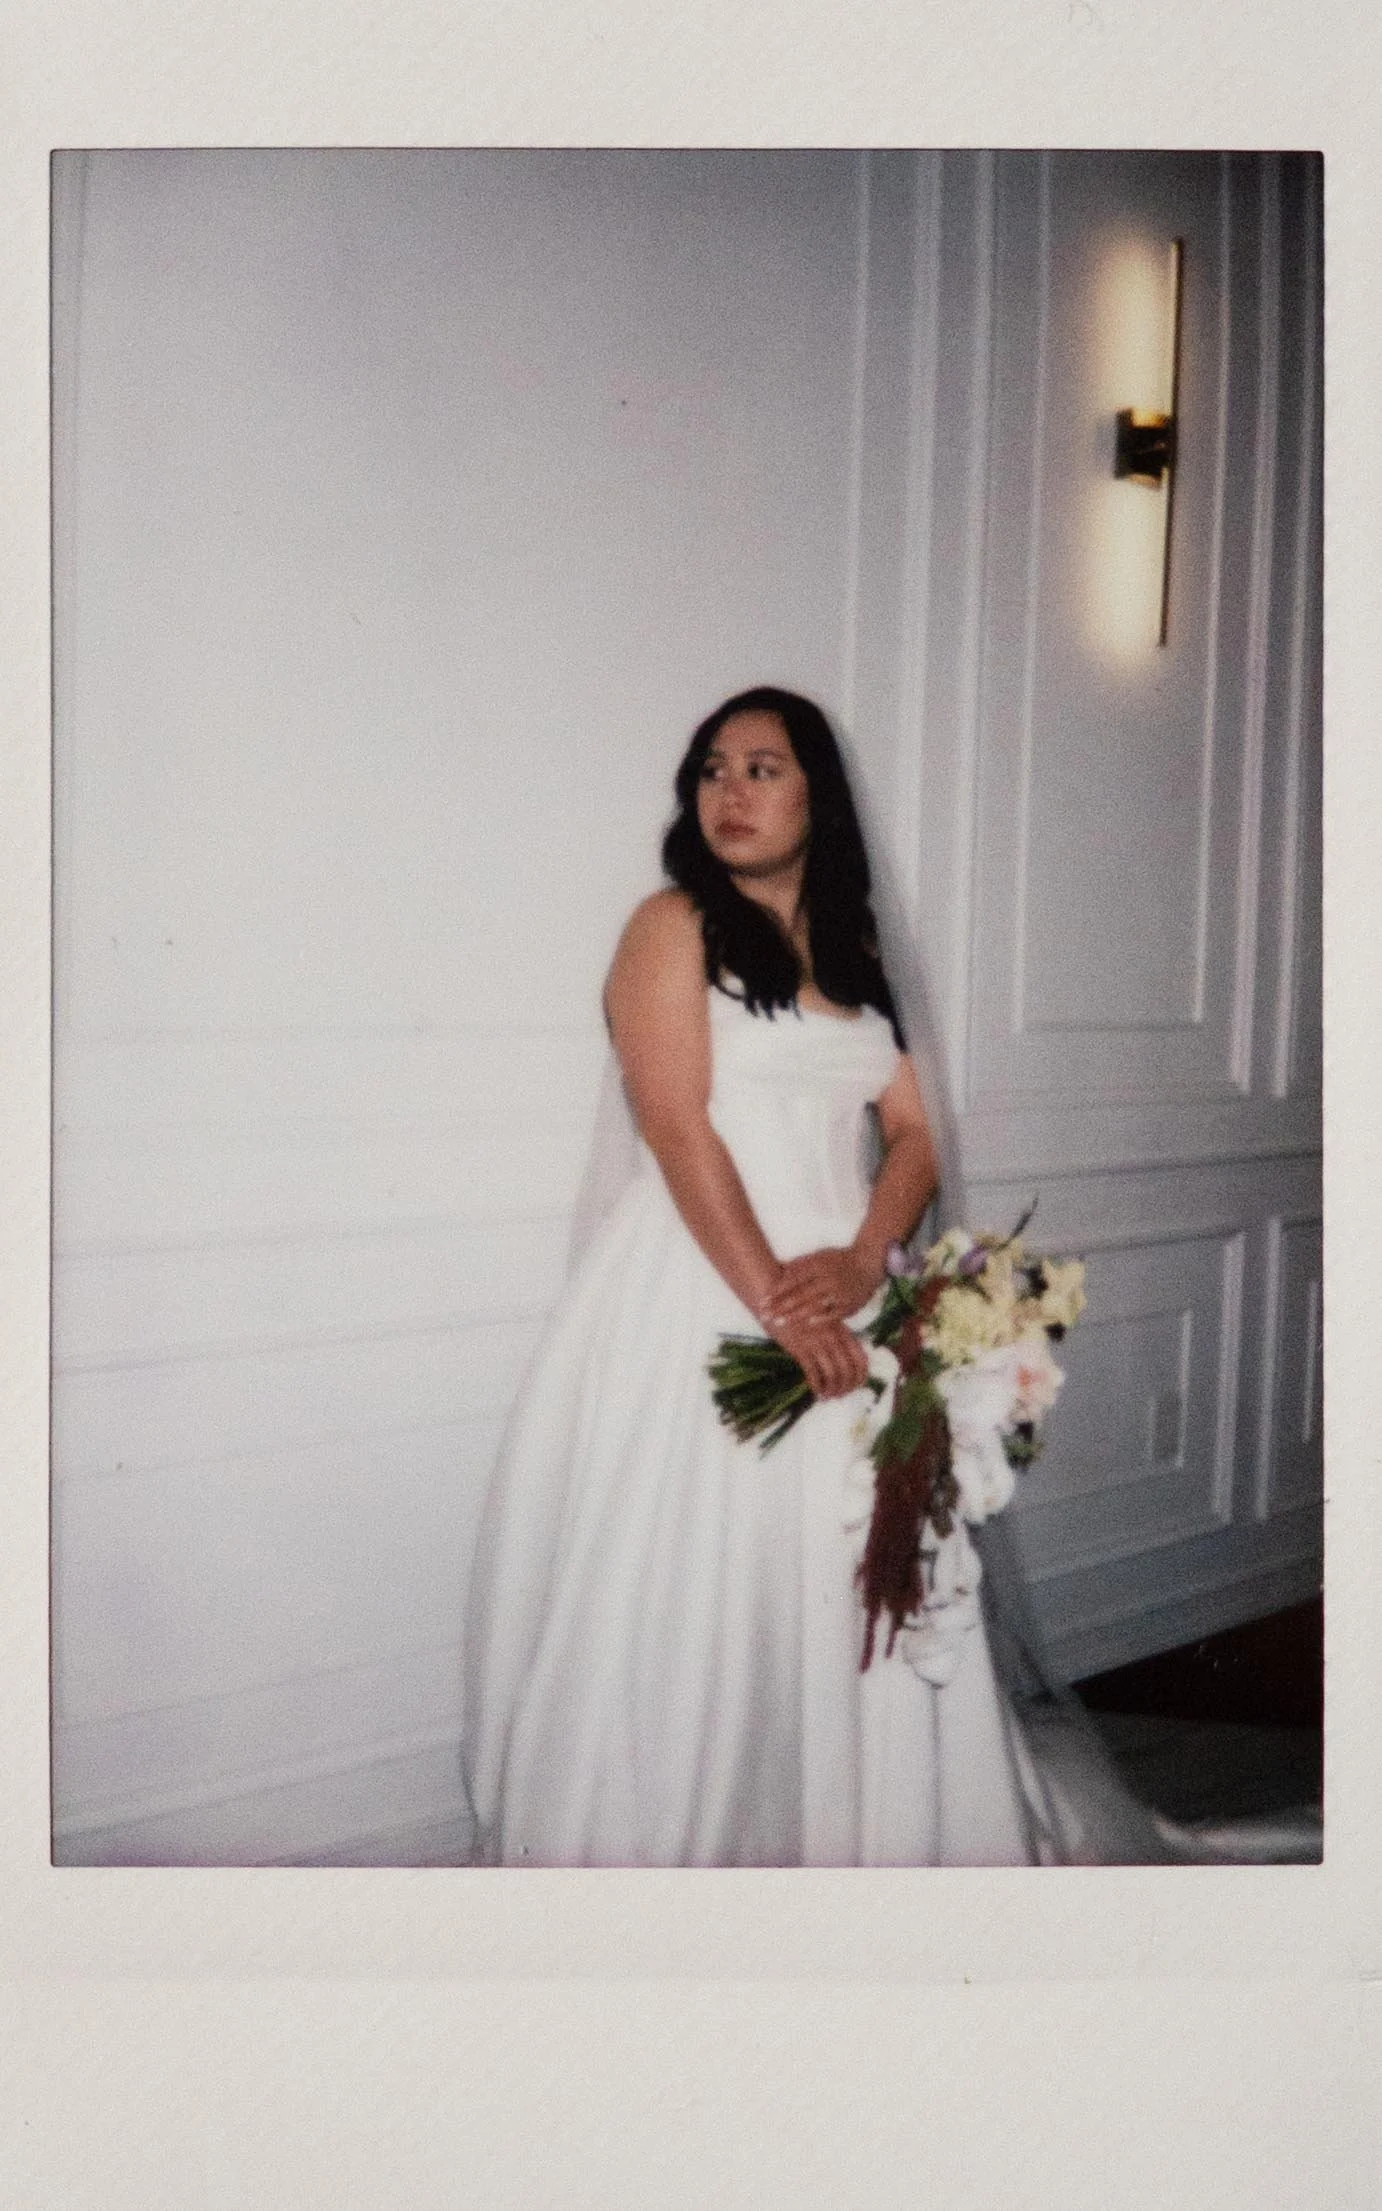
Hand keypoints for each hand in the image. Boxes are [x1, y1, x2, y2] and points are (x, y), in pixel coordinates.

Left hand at [760, 1245, 879, 1329]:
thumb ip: (799, 1264)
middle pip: (801, 1294)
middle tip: (764, 1315)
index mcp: (819, 1265)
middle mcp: (828, 1278)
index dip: (778, 1291)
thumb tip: (777, 1267)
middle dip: (781, 1306)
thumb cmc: (839, 1260)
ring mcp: (840, 1292)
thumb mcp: (819, 1256)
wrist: (869, 1262)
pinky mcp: (850, 1304)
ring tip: (779, 1323)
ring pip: (815, 1305)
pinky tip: (807, 1326)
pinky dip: (821, 1319)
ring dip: (795, 1315)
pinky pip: (834, 1314)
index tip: (763, 1300)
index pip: (794, 1279)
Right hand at [762, 1308, 869, 1401]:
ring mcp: (818, 1343)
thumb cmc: (799, 1309)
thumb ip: (835, 1336)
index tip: (855, 1386)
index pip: (861, 1359)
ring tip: (827, 1396)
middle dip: (846, 1388)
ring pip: (834, 1375)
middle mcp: (833, 1338)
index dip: (860, 1377)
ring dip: (832, 1390)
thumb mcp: (823, 1319)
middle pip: (849, 1371)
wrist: (775, 1297)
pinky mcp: (800, 1349)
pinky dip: (818, 1387)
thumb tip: (843, 1358)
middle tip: (839, 1395)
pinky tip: (816, 1391)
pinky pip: (814, 1374)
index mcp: (842, 1331)